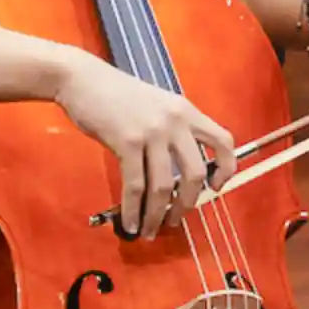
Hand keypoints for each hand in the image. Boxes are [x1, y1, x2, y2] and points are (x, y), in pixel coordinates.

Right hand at [56, 57, 236, 238]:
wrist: (82, 79)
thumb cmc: (115, 92)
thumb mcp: (156, 104)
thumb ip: (172, 128)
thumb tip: (178, 169)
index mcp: (185, 111)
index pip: (223, 141)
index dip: (226, 169)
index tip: (215, 187)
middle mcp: (174, 121)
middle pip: (196, 173)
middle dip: (187, 204)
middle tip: (176, 219)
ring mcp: (151, 132)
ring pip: (164, 185)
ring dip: (158, 214)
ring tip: (150, 229)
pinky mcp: (126, 142)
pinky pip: (135, 186)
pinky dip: (134, 210)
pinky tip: (131, 222)